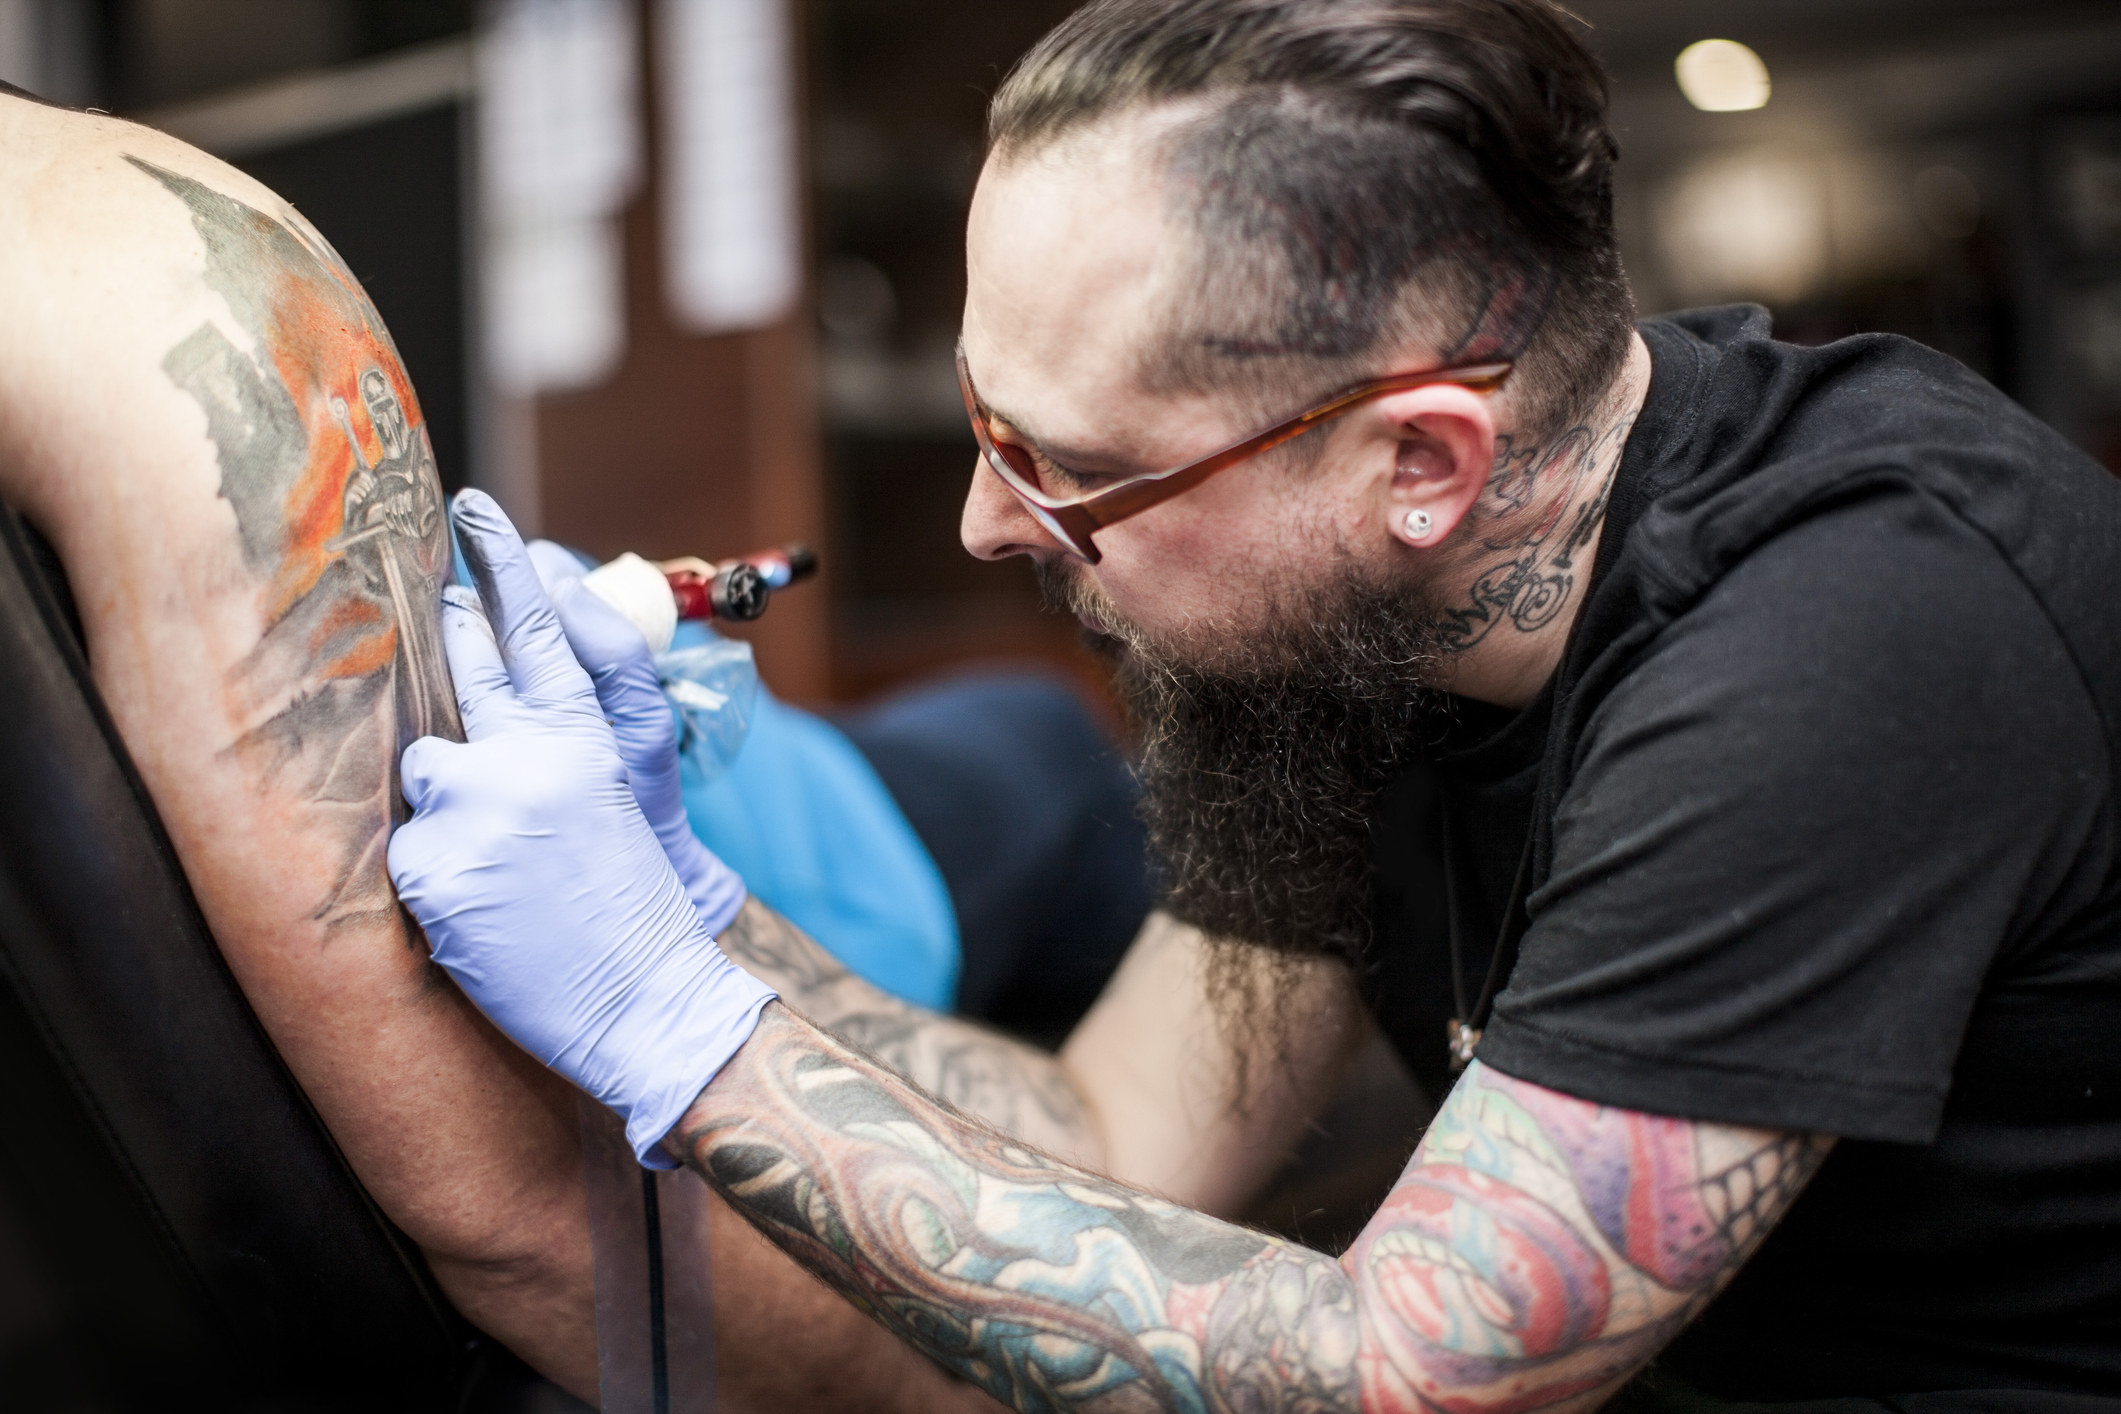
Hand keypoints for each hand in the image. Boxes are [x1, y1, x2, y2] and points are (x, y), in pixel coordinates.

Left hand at [390, 491, 775, 1165]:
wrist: (647, 998)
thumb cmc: (632, 902)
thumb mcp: (616, 798)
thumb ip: (563, 738)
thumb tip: (502, 703)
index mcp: (586, 736)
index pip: (540, 627)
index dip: (504, 563)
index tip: (471, 511)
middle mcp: (529, 756)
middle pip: (462, 665)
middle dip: (446, 645)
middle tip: (443, 626)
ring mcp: (477, 807)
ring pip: (420, 763)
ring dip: (445, 798)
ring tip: (495, 856)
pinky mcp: (434, 865)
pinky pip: (404, 846)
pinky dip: (434, 875)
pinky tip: (481, 909)